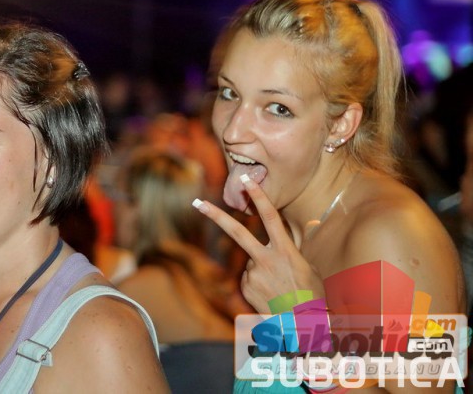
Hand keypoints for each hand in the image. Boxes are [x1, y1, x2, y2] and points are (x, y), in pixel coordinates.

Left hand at [193, 176, 323, 313]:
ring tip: (279, 286)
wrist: (302, 327)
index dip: (259, 197)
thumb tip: (279, 237)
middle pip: (237, 232)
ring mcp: (253, 274)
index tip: (247, 181)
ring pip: (251, 260)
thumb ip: (290, 249)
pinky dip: (258, 280)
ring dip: (262, 267)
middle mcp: (266, 260)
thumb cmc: (310, 295)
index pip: (270, 218)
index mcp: (285, 252)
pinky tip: (270, 293)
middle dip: (216, 216)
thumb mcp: (308, 267)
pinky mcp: (245, 287)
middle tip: (197, 203)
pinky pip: (249, 276)